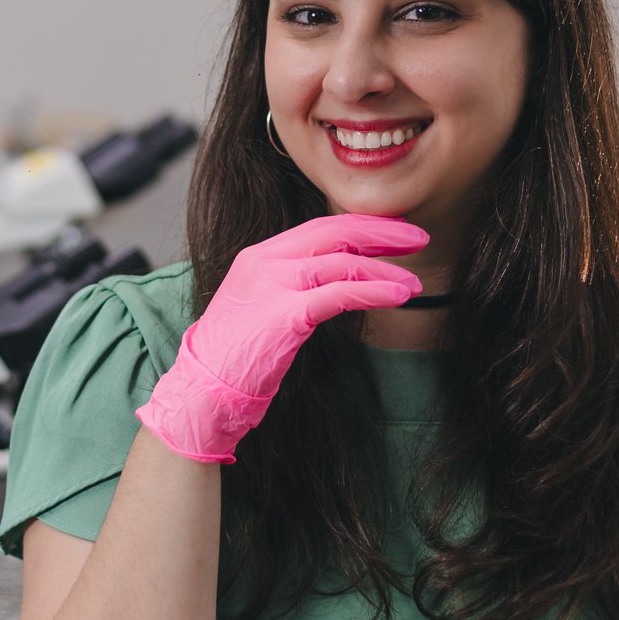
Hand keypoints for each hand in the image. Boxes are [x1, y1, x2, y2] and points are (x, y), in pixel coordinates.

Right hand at [134, 214, 426, 462]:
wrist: (200, 392)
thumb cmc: (234, 358)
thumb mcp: (261, 307)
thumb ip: (291, 286)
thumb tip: (335, 280)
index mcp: (259, 255)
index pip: (321, 227)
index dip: (362, 226)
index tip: (393, 232)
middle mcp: (265, 261)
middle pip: (335, 232)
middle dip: (382, 233)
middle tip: (418, 239)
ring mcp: (272, 285)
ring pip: (343, 262)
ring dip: (387, 271)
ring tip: (414, 284)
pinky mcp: (284, 314)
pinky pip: (341, 294)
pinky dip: (375, 291)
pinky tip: (398, 296)